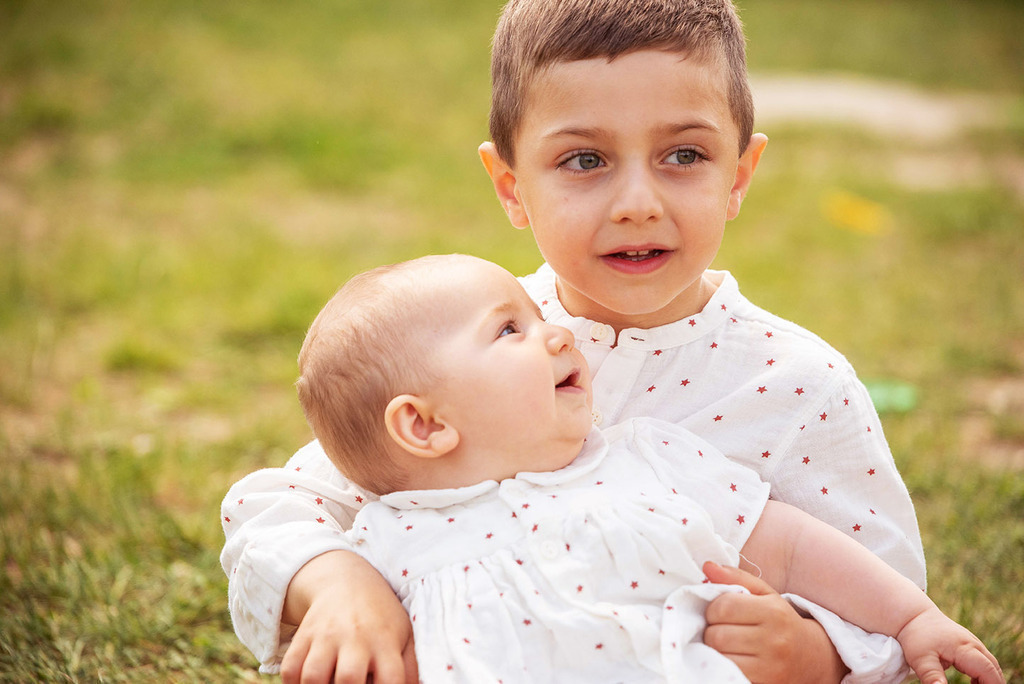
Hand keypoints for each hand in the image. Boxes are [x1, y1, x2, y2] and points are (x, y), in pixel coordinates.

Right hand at [280, 551, 417, 683]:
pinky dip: (293, 683)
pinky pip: (291, 668)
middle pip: (349, 678)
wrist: (346, 580)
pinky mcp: (304, 635)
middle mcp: (356, 638)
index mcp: (386, 641)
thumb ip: (412, 667)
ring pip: (313, 675)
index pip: (391, 678)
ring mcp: (327, 636)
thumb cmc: (381, 616)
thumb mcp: (404, 633)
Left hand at [702, 561, 846, 683]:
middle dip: (711, 630)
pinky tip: (730, 658)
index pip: (723, 607)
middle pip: (716, 635)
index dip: (713, 608)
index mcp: (774, 612)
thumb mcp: (765, 594)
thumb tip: (707, 566)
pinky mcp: (764, 683)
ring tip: (725, 644)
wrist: (812, 658)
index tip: (719, 612)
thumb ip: (736, 577)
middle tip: (721, 629)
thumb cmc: (781, 621)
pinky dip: (722, 665)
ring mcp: (770, 667)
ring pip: (719, 656)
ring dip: (714, 649)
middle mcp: (774, 640)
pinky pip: (727, 674)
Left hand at [897, 607, 1002, 683]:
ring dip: (990, 679)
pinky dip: (985, 673)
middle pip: (994, 669)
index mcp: (965, 649)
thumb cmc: (916, 636)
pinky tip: (974, 683)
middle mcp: (974, 645)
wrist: (915, 615)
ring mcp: (974, 643)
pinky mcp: (970, 645)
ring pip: (992, 665)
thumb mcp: (920, 658)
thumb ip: (932, 675)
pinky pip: (985, 661)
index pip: (988, 672)